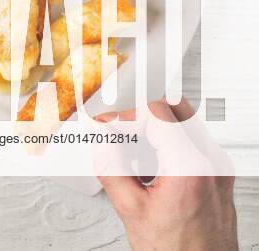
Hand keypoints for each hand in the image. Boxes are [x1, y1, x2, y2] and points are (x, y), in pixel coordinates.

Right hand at [96, 99, 237, 250]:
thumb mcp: (130, 209)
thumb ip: (110, 164)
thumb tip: (98, 135)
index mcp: (190, 167)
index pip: (155, 113)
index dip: (123, 116)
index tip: (105, 127)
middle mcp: (212, 163)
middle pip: (174, 108)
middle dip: (140, 116)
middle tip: (118, 133)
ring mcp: (219, 168)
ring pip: (185, 122)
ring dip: (154, 128)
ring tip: (131, 151)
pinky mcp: (219, 175)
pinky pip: (193, 142)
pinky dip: (169, 142)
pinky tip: (148, 164)